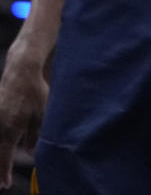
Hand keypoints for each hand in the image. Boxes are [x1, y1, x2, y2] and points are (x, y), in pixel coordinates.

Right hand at [0, 49, 48, 188]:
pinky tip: (1, 145)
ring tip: (2, 167)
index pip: (4, 158)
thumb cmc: (35, 92)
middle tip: (2, 183)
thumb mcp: (42, 114)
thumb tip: (30, 153)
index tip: (5, 185)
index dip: (4, 173)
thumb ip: (35, 136)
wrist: (22, 71)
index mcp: (11, 130)